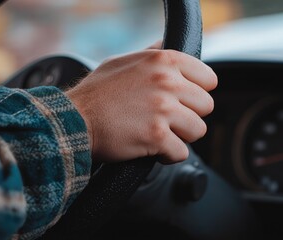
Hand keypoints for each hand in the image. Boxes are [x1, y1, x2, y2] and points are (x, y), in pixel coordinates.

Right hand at [66, 47, 216, 163]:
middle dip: (189, 115)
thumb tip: (166, 43)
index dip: (197, 92)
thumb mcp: (123, 61)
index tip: (184, 100)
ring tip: (160, 133)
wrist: (74, 119)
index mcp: (163, 60)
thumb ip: (151, 53)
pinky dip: (169, 155)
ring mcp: (163, 110)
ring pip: (198, 130)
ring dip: (181, 136)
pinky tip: (153, 148)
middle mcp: (167, 82)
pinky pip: (181, 152)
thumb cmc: (96, 92)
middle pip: (206, 106)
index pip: (209, 79)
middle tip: (167, 118)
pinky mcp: (156, 136)